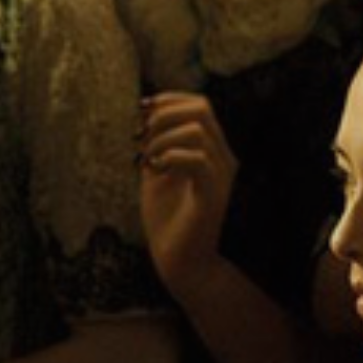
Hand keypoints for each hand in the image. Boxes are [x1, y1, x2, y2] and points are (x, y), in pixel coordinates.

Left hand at [137, 92, 237, 294]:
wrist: (181, 262)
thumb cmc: (167, 221)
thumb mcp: (155, 173)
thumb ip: (155, 145)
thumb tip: (143, 116)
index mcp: (210, 152)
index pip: (201, 105)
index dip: (169, 99)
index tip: (141, 110)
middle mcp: (222, 160)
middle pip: (202, 109)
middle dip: (163, 114)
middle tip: (141, 137)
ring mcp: (221, 177)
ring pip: (197, 131)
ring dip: (161, 139)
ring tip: (146, 160)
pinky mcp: (213, 196)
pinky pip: (199, 160)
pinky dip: (170, 157)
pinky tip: (154, 170)